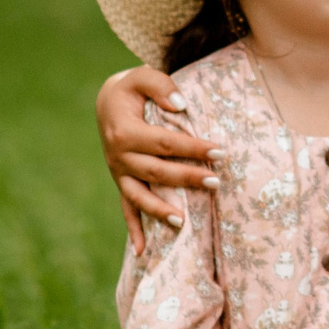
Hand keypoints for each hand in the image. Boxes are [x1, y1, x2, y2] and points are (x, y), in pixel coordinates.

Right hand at [97, 67, 223, 250]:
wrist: (107, 103)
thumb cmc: (131, 89)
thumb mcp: (141, 76)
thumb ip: (160, 84)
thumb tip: (182, 105)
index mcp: (125, 131)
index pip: (165, 143)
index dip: (194, 147)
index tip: (221, 151)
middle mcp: (118, 156)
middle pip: (157, 172)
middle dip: (188, 178)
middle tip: (217, 181)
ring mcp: (118, 173)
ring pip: (140, 196)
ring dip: (161, 211)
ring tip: (185, 223)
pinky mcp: (120, 183)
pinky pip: (126, 209)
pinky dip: (133, 230)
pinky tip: (143, 252)